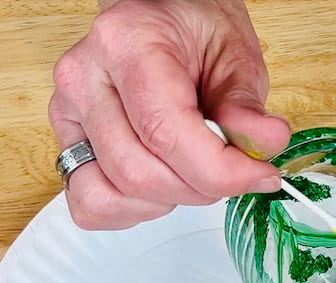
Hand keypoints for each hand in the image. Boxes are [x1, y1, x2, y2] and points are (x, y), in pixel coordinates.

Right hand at [49, 0, 290, 229]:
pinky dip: (132, 210)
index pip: (166, 132)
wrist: (162, 17)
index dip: (220, 171)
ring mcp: (70, 111)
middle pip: (140, 173)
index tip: (259, 175)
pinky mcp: (69, 140)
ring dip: (169, 199)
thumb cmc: (195, 30)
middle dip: (200, 187)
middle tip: (232, 171)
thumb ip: (247, 107)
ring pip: (116, 193)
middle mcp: (87, 78)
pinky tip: (161, 187)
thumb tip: (266, 145)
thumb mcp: (236, 57)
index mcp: (129, 45)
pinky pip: (90, 203)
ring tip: (194, 171)